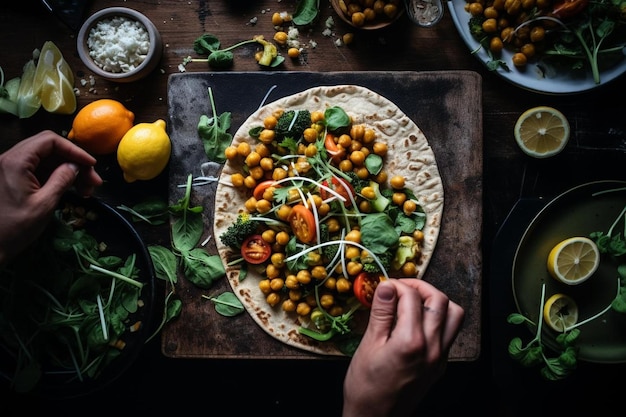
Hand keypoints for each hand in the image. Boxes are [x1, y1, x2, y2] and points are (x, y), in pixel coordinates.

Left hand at [0, 130, 102, 263]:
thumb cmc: (14, 228)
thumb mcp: (44, 204)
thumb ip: (61, 180)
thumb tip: (75, 166)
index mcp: (15, 161)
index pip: (49, 141)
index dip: (74, 150)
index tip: (91, 165)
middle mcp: (11, 159)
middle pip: (49, 149)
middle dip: (74, 162)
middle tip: (94, 182)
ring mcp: (11, 169)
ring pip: (47, 160)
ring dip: (69, 171)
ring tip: (86, 190)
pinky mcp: (14, 179)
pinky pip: (40, 170)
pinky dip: (57, 177)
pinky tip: (72, 190)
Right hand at [342, 278, 464, 416]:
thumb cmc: (365, 386)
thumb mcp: (368, 345)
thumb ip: (381, 313)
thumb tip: (386, 286)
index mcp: (411, 341)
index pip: (411, 297)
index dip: (396, 285)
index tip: (384, 286)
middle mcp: (432, 348)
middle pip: (440, 300)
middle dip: (420, 287)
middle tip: (401, 288)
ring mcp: (440, 358)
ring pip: (454, 315)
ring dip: (437, 301)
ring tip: (415, 301)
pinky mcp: (440, 365)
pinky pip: (450, 333)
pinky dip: (439, 319)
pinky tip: (419, 322)